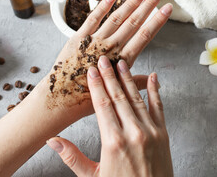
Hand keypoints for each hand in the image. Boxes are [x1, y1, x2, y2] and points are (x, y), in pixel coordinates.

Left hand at [47, 0, 171, 112]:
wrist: (62, 100)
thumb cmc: (88, 99)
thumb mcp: (116, 92)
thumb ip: (135, 83)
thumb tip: (153, 81)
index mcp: (122, 61)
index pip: (145, 36)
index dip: (157, 20)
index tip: (167, 8)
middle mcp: (110, 48)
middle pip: (134, 22)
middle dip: (149, 4)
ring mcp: (94, 41)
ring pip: (117, 17)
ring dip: (130, 2)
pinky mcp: (78, 38)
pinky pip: (92, 18)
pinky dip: (103, 6)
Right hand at [47, 56, 172, 176]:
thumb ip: (72, 158)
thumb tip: (52, 141)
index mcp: (113, 142)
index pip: (102, 105)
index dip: (96, 85)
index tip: (92, 71)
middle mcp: (133, 133)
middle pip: (118, 97)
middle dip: (110, 76)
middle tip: (104, 59)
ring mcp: (150, 132)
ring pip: (137, 98)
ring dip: (128, 79)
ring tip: (121, 64)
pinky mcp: (163, 134)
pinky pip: (159, 107)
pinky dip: (155, 91)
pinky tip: (152, 77)